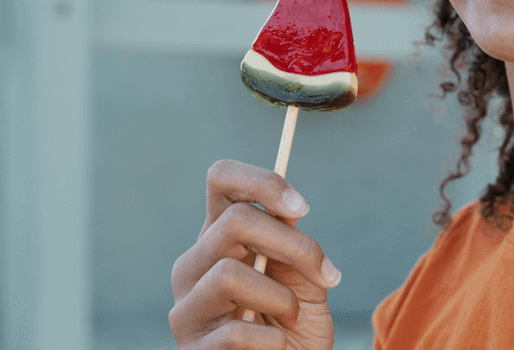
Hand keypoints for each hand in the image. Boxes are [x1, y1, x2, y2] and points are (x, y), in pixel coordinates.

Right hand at [169, 160, 339, 348]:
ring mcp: (187, 306)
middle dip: (294, 246)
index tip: (302, 208)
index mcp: (220, 238)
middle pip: (234, 221)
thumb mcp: (304, 283)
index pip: (221, 180)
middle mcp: (194, 264)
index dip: (262, 182)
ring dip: (281, 298)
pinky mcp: (192, 347)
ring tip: (292, 319)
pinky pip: (235, 332)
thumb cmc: (293, 328)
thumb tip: (289, 211)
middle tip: (326, 276)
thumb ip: (294, 249)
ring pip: (229, 274)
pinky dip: (272, 340)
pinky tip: (276, 346)